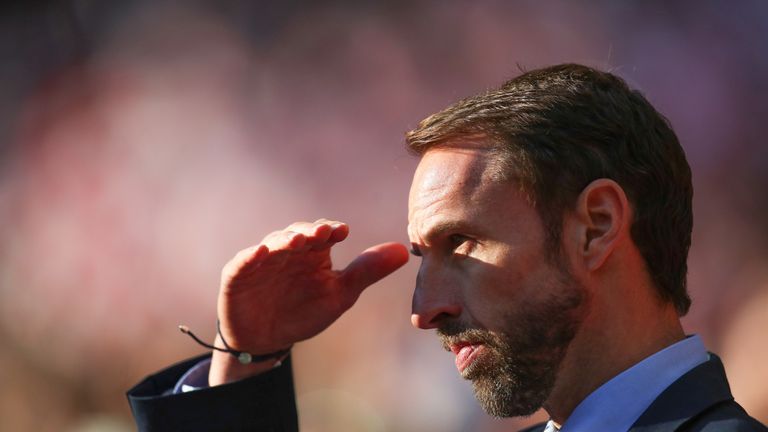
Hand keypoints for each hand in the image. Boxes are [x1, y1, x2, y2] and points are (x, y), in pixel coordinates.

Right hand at [209, 219, 408, 384]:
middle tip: (321, 233)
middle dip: (309, 232)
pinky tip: (260, 252)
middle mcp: (288, 250)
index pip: (323, 234)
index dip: (331, 230)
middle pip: (298, 234)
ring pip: (273, 243)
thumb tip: (405, 250)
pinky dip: (250, 256)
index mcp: (313, 252)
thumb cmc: (305, 311)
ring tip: (296, 241)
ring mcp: (262, 260)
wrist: (267, 339)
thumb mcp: (339, 294)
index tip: (343, 231)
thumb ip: (367, 272)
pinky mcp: (238, 274)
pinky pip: (242, 262)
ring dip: (284, 240)